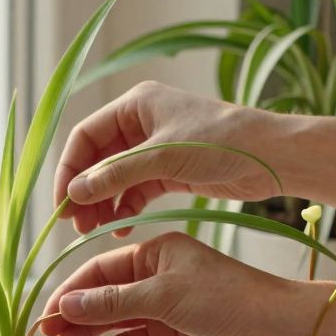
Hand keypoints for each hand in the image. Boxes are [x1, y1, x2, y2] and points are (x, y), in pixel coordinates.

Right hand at [41, 231, 312, 335]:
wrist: (275, 330)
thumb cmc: (227, 298)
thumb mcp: (164, 296)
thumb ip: (113, 302)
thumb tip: (67, 306)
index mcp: (153, 253)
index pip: (98, 270)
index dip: (70, 291)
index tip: (47, 313)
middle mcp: (153, 278)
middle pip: (101, 297)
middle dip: (75, 316)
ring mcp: (161, 308)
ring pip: (114, 320)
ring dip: (90, 334)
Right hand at [55, 80, 291, 235]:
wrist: (273, 157)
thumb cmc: (221, 143)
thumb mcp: (162, 158)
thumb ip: (116, 175)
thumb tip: (74, 194)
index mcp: (135, 105)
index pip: (85, 136)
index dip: (69, 170)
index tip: (62, 203)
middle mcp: (141, 124)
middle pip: (97, 159)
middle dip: (85, 191)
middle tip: (75, 224)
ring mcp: (155, 149)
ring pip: (115, 178)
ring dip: (103, 203)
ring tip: (95, 230)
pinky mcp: (170, 172)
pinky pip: (136, 191)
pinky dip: (126, 208)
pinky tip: (121, 227)